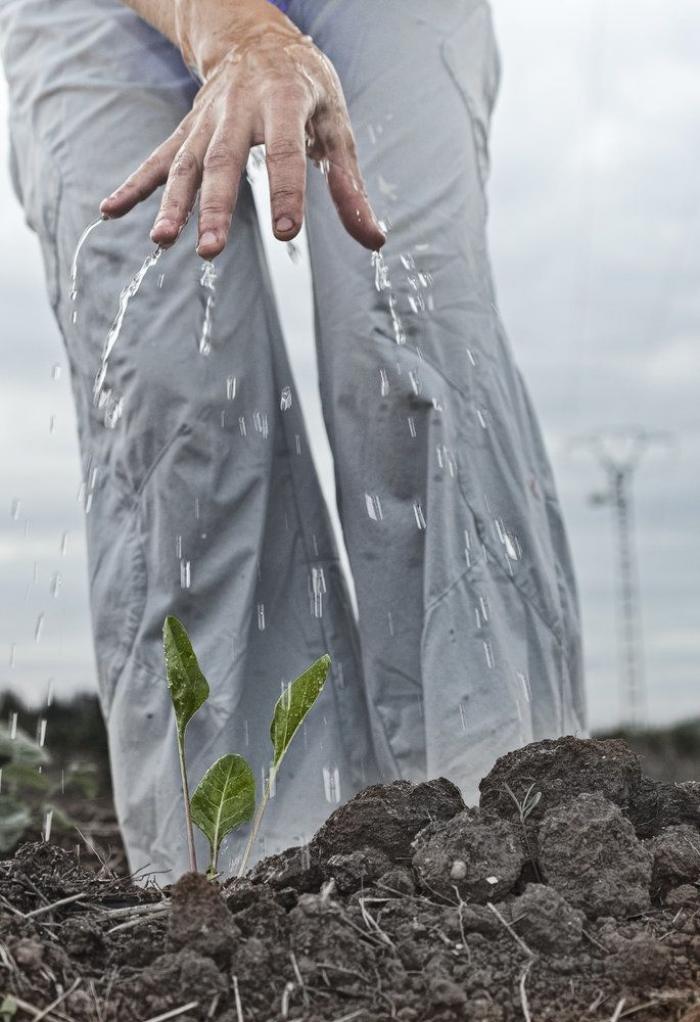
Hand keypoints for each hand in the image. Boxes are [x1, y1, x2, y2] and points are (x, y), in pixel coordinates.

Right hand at [100, 4, 384, 256]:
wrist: (255, 38)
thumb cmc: (305, 87)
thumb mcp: (336, 127)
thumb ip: (350, 187)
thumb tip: (374, 241)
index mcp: (283, 103)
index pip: (284, 152)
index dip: (286, 192)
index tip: (287, 232)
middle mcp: (238, 110)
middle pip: (223, 162)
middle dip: (214, 207)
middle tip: (209, 249)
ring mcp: (206, 121)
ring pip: (186, 164)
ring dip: (173, 204)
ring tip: (162, 240)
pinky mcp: (187, 131)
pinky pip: (158, 159)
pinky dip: (134, 185)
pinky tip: (112, 210)